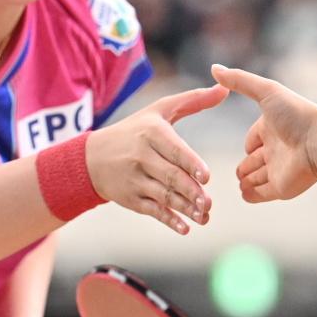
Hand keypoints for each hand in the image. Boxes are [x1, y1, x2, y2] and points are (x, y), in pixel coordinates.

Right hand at [85, 84, 229, 234]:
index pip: (173, 150)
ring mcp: (134, 179)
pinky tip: (185, 228)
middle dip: (190, 192)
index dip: (190, 163)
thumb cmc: (135, 130)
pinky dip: (169, 220)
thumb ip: (194, 100)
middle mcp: (140, 156)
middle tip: (208, 203)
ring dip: (184, 208)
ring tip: (204, 216)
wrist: (93, 158)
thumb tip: (224, 88)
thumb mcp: (159, 110)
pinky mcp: (130, 199)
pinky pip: (152, 211)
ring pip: (163, 196)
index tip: (206, 177)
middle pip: (170, 176)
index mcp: (151, 132)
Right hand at [211, 65, 316, 203]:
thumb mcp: (266, 91)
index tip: (248, 147)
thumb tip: (214, 67)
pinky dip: (252, 195)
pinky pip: (262, 194)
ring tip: (240, 182)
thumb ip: (239, 80)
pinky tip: (245, 194)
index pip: (255, 137)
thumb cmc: (296, 115)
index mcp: (271, 128)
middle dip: (246, 165)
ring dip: (247, 180)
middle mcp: (275, 149)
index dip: (250, 142)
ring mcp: (277, 170)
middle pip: (255, 160)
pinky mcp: (280, 188)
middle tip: (238, 172)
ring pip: (257, 177)